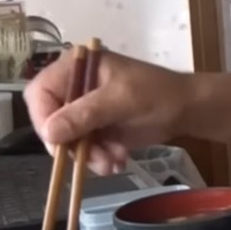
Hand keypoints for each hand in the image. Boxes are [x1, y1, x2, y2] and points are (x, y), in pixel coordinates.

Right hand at [25, 47, 193, 173]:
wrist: (189, 109)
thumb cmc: (159, 95)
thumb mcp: (121, 101)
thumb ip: (85, 114)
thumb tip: (49, 132)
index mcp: (78, 67)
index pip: (41, 92)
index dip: (43, 118)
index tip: (57, 141)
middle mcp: (76, 86)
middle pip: (51, 120)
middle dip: (72, 144)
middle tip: (94, 159)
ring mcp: (85, 109)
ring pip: (68, 140)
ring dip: (89, 156)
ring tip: (114, 162)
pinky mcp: (96, 128)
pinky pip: (85, 148)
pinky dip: (100, 158)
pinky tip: (119, 160)